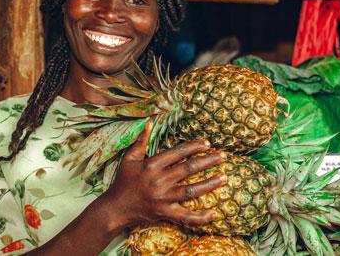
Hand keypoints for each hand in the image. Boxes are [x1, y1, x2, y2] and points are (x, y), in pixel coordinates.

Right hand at [99, 120, 226, 227]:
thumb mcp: (129, 158)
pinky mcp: (164, 213)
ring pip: (191, 191)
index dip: (194, 146)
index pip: (178, 152)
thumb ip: (141, 140)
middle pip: (189, 169)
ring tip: (224, 177)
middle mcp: (159, 180)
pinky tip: (214, 214)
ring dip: (209, 184)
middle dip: (208, 161)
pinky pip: (185, 217)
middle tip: (223, 156)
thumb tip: (150, 122)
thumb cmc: (123, 181)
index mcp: (152, 165)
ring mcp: (163, 198)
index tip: (207, 143)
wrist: (115, 208)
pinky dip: (200, 217)